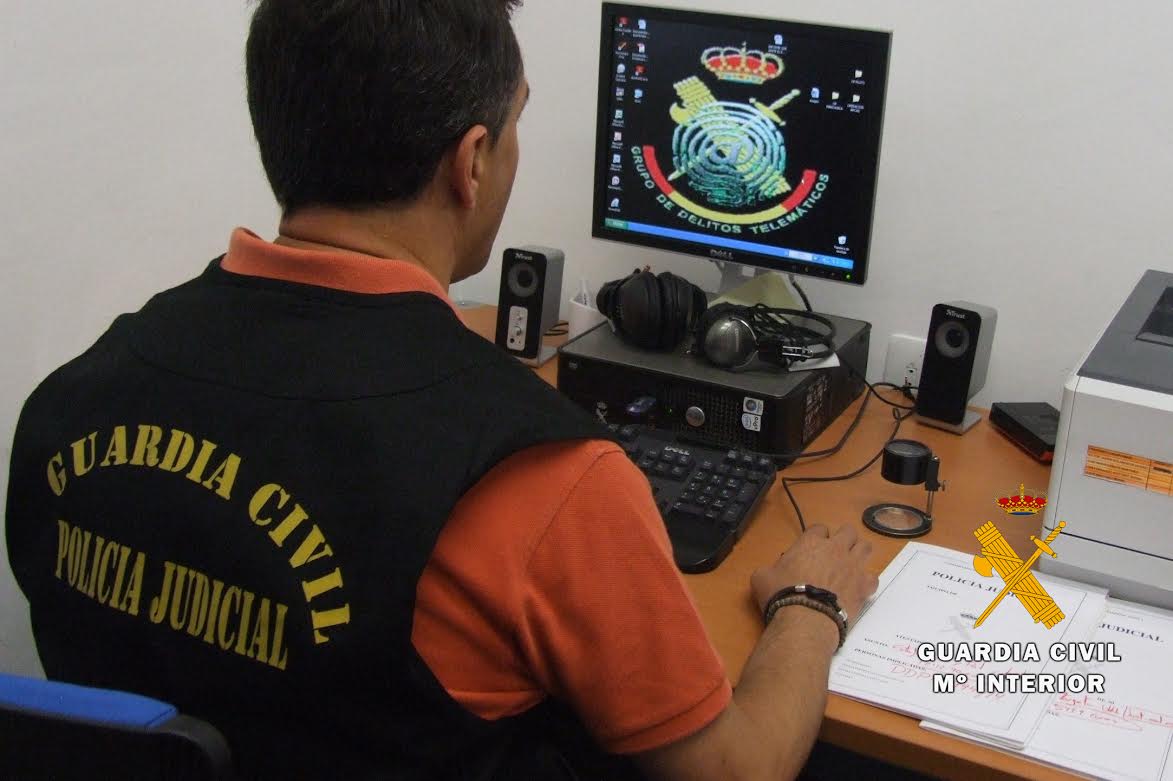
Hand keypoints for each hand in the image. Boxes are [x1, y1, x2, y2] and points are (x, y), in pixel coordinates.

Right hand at [750, 524, 877, 622]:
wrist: (806, 619)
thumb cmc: (781, 594)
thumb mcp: (761, 578)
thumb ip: (769, 569)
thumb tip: (768, 572)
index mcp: (810, 542)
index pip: (819, 527)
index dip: (817, 536)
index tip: (812, 548)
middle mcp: (835, 548)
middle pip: (848, 531)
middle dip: (843, 539)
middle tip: (836, 552)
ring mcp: (852, 566)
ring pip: (866, 547)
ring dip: (859, 553)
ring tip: (851, 564)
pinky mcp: (864, 586)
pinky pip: (873, 576)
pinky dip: (866, 581)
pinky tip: (858, 588)